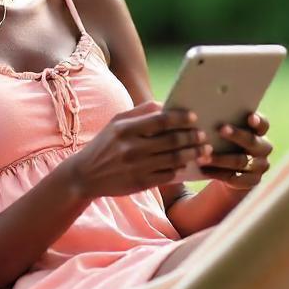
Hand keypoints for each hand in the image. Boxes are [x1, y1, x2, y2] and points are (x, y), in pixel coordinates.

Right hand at [64, 100, 207, 198]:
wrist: (85, 175)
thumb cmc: (104, 144)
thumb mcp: (117, 123)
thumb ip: (141, 112)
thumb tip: (166, 104)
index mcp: (126, 129)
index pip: (161, 120)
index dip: (181, 118)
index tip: (194, 117)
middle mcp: (132, 148)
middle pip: (172, 140)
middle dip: (192, 137)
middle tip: (203, 135)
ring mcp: (137, 167)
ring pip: (174, 159)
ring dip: (192, 154)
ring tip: (203, 150)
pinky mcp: (140, 183)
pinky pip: (168, 175)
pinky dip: (180, 169)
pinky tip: (186, 164)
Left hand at [196, 111, 272, 190]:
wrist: (232, 170)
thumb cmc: (226, 143)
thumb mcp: (227, 132)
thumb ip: (224, 122)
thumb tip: (205, 109)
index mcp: (259, 133)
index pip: (263, 124)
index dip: (258, 121)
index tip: (249, 117)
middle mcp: (263, 148)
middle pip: (252, 141)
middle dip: (236, 135)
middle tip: (220, 129)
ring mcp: (260, 166)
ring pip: (240, 161)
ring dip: (220, 159)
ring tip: (202, 156)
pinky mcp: (252, 181)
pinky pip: (235, 178)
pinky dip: (217, 173)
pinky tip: (203, 170)